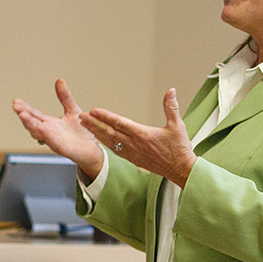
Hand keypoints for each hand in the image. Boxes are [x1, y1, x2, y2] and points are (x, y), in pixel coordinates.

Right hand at [12, 79, 103, 177]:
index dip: (24, 108)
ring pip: (40, 133)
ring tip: (24, 116)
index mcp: (50, 124)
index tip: (16, 101)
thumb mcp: (73, 111)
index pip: (34, 115)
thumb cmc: (83, 134)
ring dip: (31, 125)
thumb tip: (59, 81)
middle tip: (16, 107)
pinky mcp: (65, 149)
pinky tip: (42, 128)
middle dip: (24, 115)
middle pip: (33, 124)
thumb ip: (65, 97)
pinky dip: (47, 136)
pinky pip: (54, 143)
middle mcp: (50, 133)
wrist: (95, 150)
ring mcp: (56, 141)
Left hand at [80, 88, 196, 187]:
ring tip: (84, 125)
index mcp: (143, 135)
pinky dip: (104, 143)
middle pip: (109, 132)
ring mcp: (132, 153)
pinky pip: (114, 150)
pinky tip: (98, 138)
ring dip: (96, 132)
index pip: (120, 123)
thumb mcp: (178, 126)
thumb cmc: (180, 149)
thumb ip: (171, 107)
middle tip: (81, 116)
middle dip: (94, 124)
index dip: (105, 116)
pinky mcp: (133, 159)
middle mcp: (134, 144)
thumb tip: (171, 91)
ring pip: (109, 142)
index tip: (94, 110)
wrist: (181, 170)